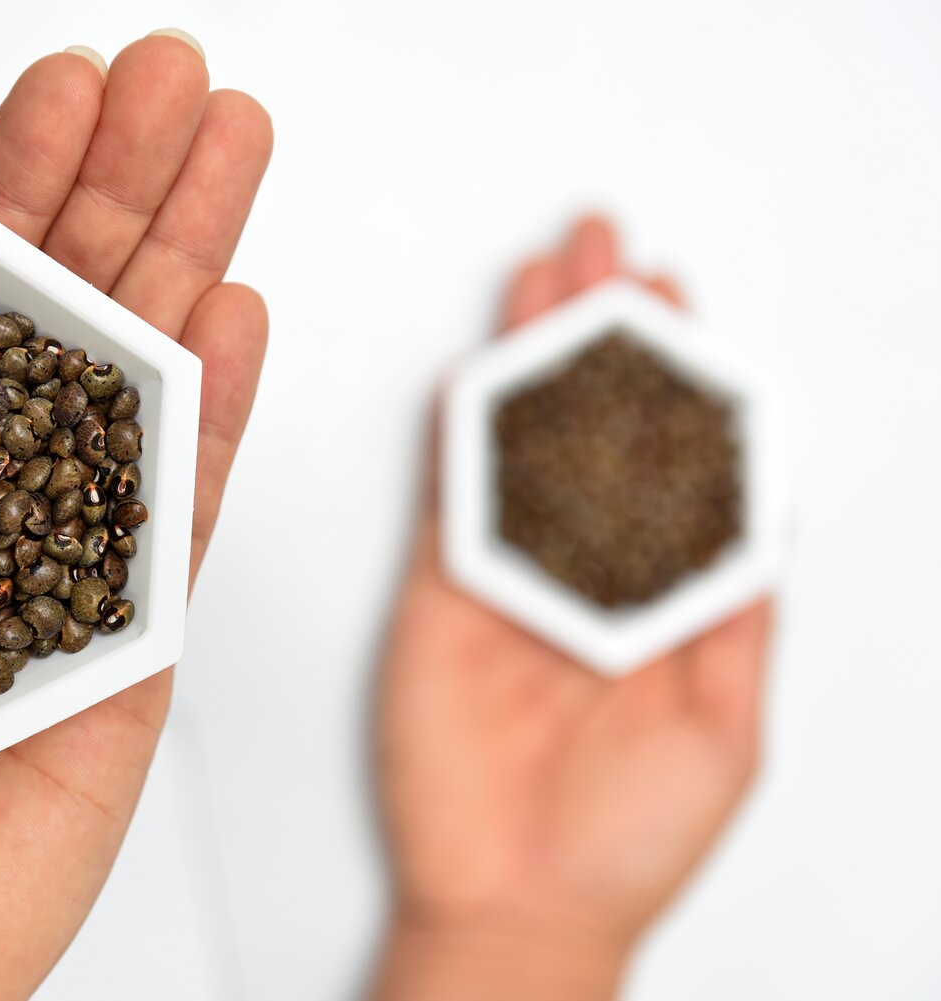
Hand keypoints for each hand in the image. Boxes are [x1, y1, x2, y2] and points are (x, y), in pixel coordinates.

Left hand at [0, 34, 270, 1000]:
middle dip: (124, 184)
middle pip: (62, 314)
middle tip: (178, 79)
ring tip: (231, 150)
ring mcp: (62, 565)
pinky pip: (182, 513)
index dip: (6, 183)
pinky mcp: (128, 648)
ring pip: (138, 385)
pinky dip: (217, 412)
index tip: (58, 88)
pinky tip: (234, 315)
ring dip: (188, 258)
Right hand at [372, 218, 771, 999]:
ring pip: (520, 441)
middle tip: (604, 250)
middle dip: (600, 334)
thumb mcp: (727, 725)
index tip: (676, 303)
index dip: (672, 376)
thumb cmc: (626, 840)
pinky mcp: (444, 592)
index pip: (666, 459)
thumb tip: (759, 512)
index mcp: (658, 597)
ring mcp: (510, 576)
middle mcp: (583, 572)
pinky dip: (466, 428)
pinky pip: (456, 496)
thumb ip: (734, 613)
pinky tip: (483, 368)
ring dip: (532, 357)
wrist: (520, 905)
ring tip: (547, 278)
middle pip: (590, 429)